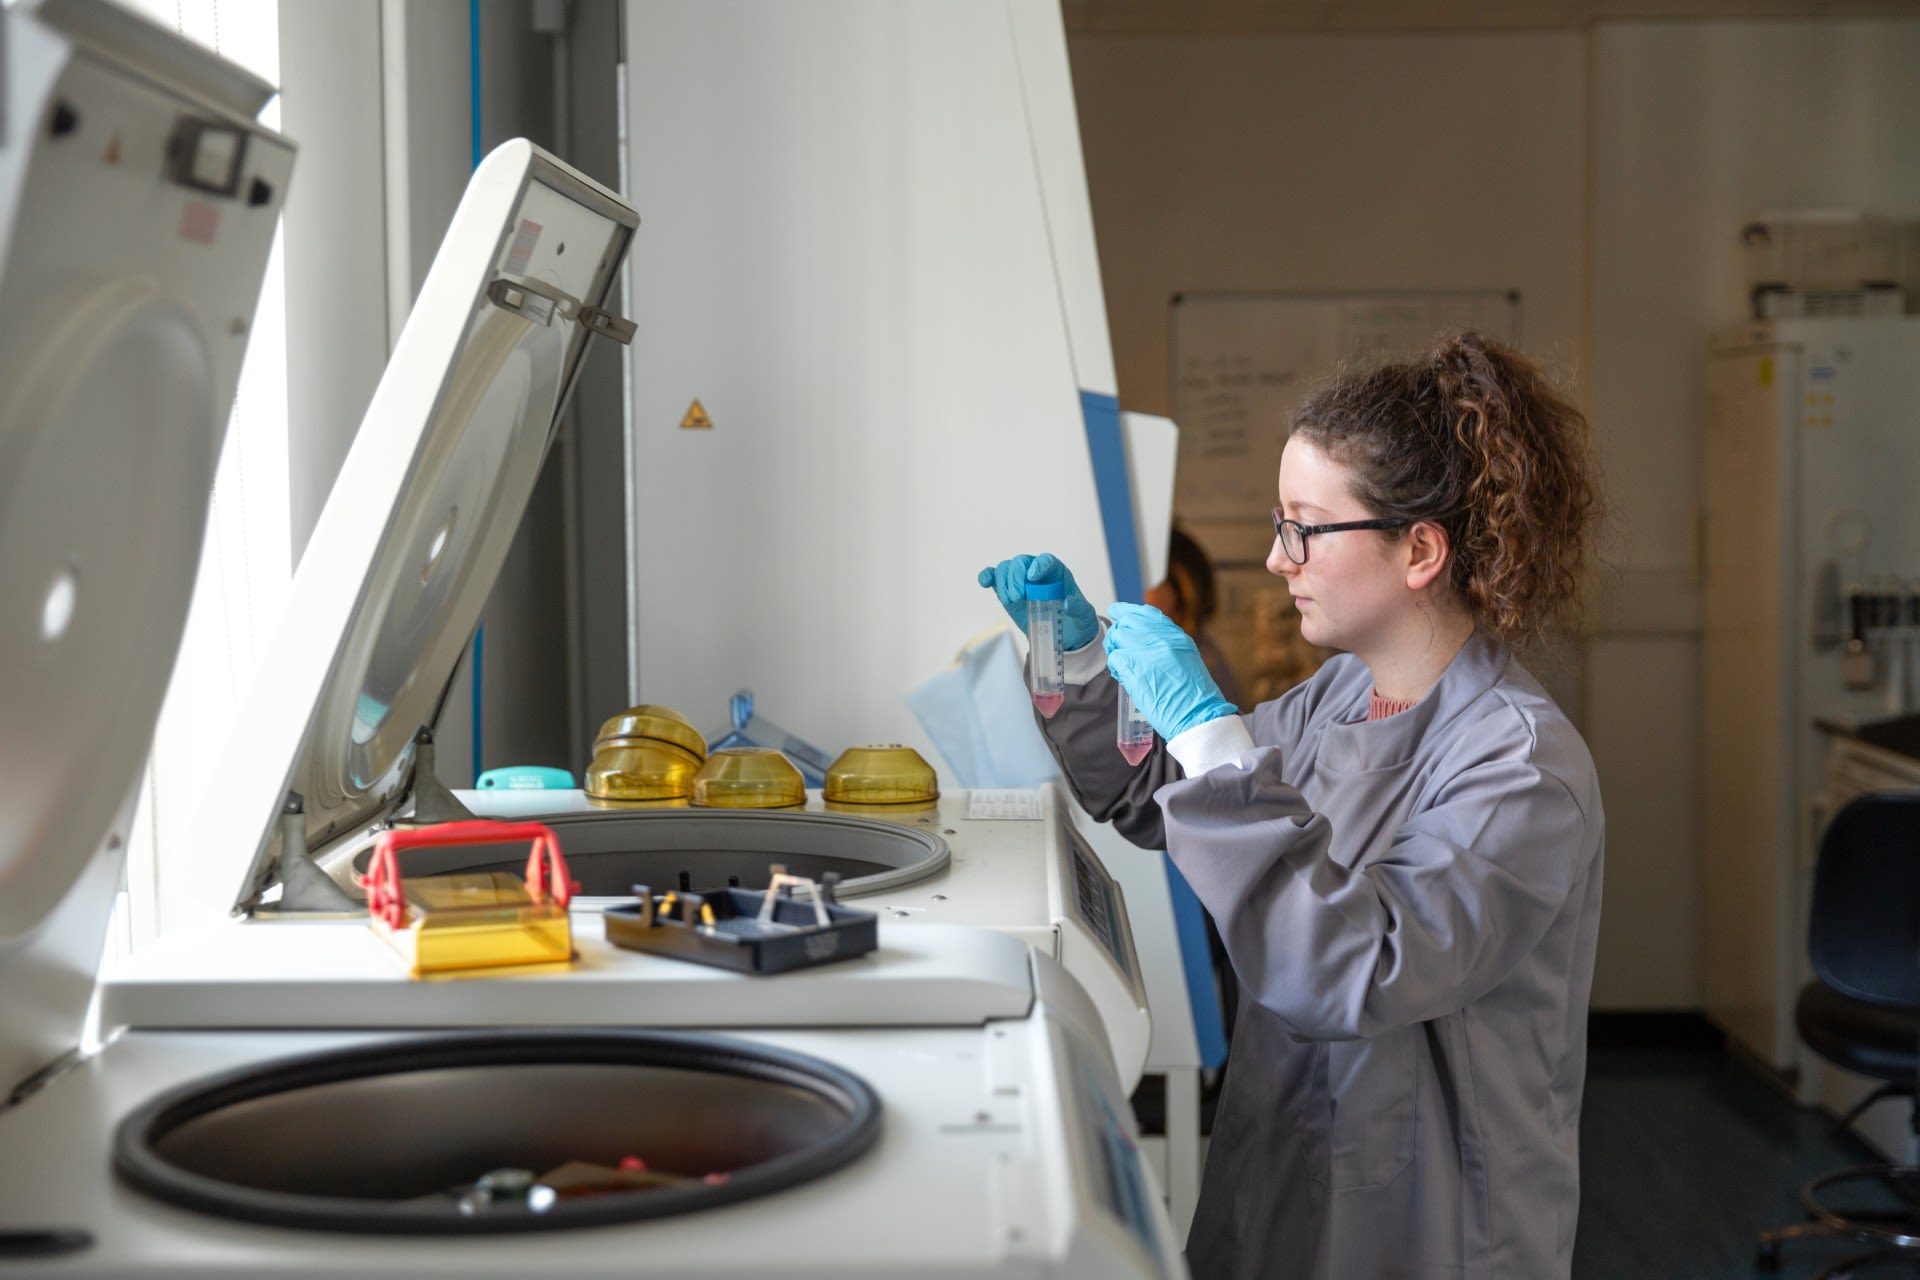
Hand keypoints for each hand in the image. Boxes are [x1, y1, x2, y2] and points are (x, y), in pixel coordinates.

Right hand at [977, 553, 1098, 650]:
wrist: (1065, 633)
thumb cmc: (1076, 618)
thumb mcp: (1084, 614)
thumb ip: (1078, 608)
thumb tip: (1067, 603)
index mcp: (1056, 572)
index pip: (1046, 560)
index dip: (1038, 565)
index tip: (1033, 577)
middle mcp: (1036, 572)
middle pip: (1021, 562)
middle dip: (1016, 577)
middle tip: (1018, 597)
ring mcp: (1020, 581)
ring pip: (1006, 569)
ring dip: (1003, 582)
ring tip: (1011, 601)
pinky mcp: (1007, 591)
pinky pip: (994, 577)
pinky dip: (987, 577)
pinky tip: (985, 582)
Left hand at [1103, 602, 1237, 739]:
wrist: (1196, 714)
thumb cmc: (1194, 696)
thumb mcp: (1186, 661)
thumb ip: (1167, 647)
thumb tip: (1147, 644)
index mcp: (1175, 636)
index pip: (1147, 613)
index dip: (1128, 610)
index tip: (1118, 611)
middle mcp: (1160, 637)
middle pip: (1128, 622)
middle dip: (1119, 632)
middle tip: (1116, 646)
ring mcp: (1145, 649)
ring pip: (1117, 637)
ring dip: (1115, 649)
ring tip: (1121, 664)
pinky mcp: (1133, 666)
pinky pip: (1114, 657)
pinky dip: (1114, 666)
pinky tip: (1121, 675)